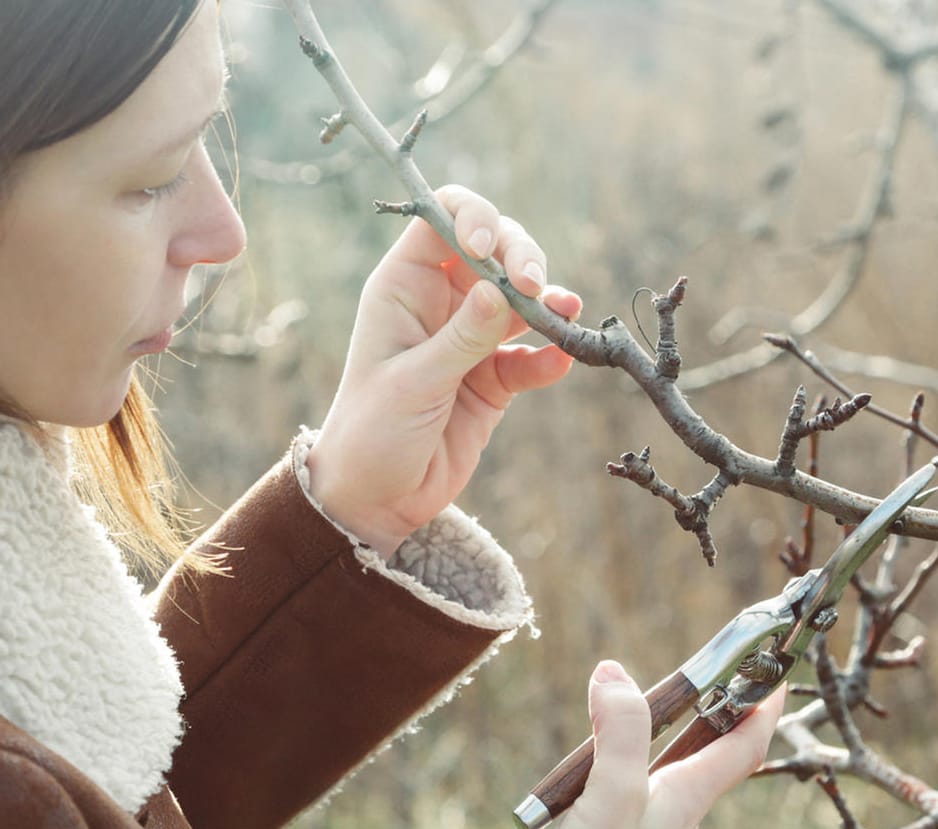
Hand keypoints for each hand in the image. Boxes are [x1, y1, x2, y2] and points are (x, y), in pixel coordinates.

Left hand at [304, 185, 582, 558]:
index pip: (443, 220)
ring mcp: (469, 339)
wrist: (377, 499)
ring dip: (547, 301)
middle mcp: (439, 303)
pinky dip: (549, 354)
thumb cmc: (373, 434)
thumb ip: (461, 337)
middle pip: (494, 251)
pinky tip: (561, 361)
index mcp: (403, 287)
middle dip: (522, 258)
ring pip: (520, 299)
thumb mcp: (413, 383)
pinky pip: (530, 354)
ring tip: (565, 313)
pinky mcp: (493, 378)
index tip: (491, 251)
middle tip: (537, 288)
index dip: (474, 219)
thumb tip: (502, 290)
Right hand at [519, 661, 782, 828]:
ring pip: (636, 804)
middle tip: (680, 694)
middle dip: (691, 729)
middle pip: (695, 769)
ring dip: (610, 784)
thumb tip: (615, 674)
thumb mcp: (609, 792)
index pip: (743, 746)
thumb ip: (619, 731)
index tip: (779, 672)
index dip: (763, 705)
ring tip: (572, 788)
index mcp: (685, 802)